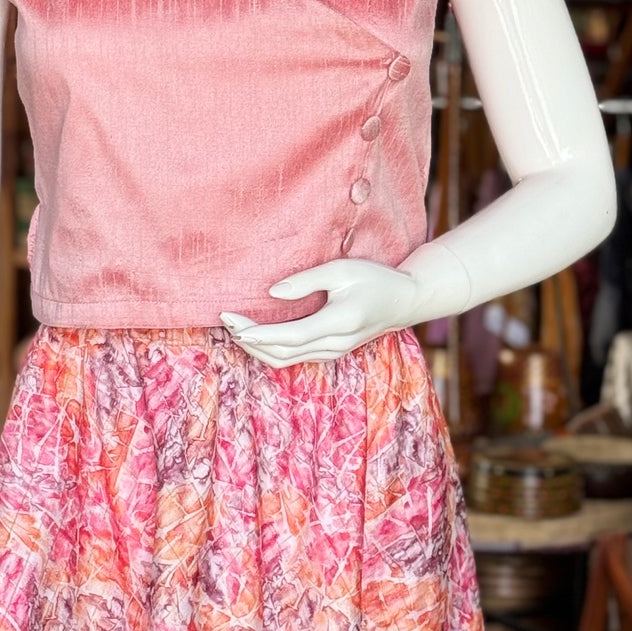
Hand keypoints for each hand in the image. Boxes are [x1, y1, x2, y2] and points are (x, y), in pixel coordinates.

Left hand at [221, 259, 425, 367]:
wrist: (405, 301)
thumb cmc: (374, 279)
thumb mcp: (342, 269)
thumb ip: (307, 280)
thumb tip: (273, 293)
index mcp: (339, 322)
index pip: (290, 336)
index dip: (259, 334)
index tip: (234, 324)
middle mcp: (335, 344)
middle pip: (283, 353)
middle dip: (250, 341)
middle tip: (226, 320)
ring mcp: (333, 352)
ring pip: (287, 361)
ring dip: (257, 349)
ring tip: (234, 329)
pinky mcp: (330, 353)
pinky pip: (294, 359)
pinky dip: (270, 351)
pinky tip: (255, 337)